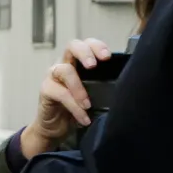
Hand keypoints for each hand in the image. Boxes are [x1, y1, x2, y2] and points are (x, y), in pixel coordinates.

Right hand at [19, 39, 111, 157]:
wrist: (56, 128)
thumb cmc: (78, 108)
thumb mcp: (94, 94)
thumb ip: (103, 85)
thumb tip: (126, 85)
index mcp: (78, 62)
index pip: (87, 44)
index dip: (97, 46)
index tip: (108, 56)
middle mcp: (65, 64)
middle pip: (72, 46)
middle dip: (84, 53)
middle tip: (93, 66)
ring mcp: (53, 76)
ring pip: (64, 70)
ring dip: (78, 88)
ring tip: (88, 104)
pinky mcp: (46, 90)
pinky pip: (60, 93)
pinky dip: (74, 106)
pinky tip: (83, 118)